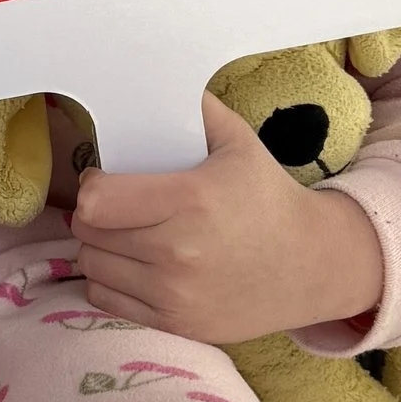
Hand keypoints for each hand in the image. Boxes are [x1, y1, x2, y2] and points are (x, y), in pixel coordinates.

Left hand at [72, 94, 386, 343]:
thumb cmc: (268, 198)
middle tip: (114, 206)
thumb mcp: (238, 144)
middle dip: (93, 215)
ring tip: (123, 234)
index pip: (96, 201)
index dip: (93, 185)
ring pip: (92, 266)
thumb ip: (193, 109)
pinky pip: (107, 299)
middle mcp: (178, 253)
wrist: (313, 266)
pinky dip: (109, 280)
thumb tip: (151, 77)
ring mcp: (176, 295)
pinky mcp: (177, 324)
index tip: (107, 179)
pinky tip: (132, 265)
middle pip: (87, 232)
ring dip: (99, 248)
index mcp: (190, 201)